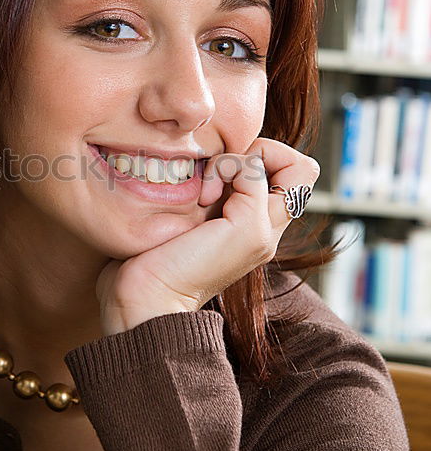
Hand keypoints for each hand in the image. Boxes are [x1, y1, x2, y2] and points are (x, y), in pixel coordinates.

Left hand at [96, 139, 320, 336]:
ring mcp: (264, 232)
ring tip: (208, 191)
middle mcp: (267, 231)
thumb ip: (209, 194)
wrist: (147, 298)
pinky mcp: (251, 228)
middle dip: (262, 152)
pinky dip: (225, 168)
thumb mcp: (187, 217)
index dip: (261, 158)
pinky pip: (254, 169)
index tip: (217, 177)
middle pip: (303, 170)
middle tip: (220, 175)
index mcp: (253, 228)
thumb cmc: (153, 259)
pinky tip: (202, 197)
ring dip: (241, 160)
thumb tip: (208, 158)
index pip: (291, 176)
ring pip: (296, 166)